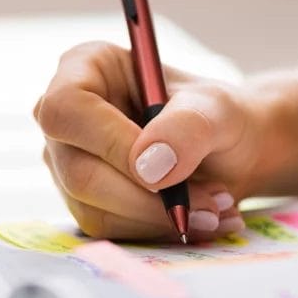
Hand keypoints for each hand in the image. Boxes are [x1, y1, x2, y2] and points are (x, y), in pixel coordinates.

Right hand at [34, 42, 289, 240]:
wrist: (231, 152)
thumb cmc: (218, 115)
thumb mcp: (217, 109)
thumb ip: (187, 127)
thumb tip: (148, 167)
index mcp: (86, 67)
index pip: (67, 108)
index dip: (109, 143)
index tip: (162, 172)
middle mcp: (66, 116)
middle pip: (77, 170)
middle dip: (147, 197)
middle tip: (210, 203)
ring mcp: (68, 161)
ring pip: (93, 208)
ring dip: (158, 218)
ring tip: (213, 208)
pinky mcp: (83, 201)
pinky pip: (107, 230)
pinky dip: (155, 230)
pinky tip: (195, 219)